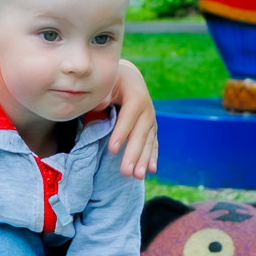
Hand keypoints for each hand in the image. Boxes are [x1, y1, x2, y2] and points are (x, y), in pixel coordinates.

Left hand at [108, 57, 158, 178]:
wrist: (129, 78)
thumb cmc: (113, 82)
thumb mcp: (108, 83)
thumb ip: (104, 94)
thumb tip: (102, 105)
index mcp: (136, 95)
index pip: (128, 117)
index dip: (121, 133)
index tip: (112, 150)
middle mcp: (147, 108)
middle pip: (140, 133)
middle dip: (133, 154)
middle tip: (125, 172)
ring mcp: (151, 119)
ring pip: (148, 141)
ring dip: (143, 160)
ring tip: (137, 176)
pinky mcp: (151, 128)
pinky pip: (153, 143)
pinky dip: (152, 156)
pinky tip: (151, 170)